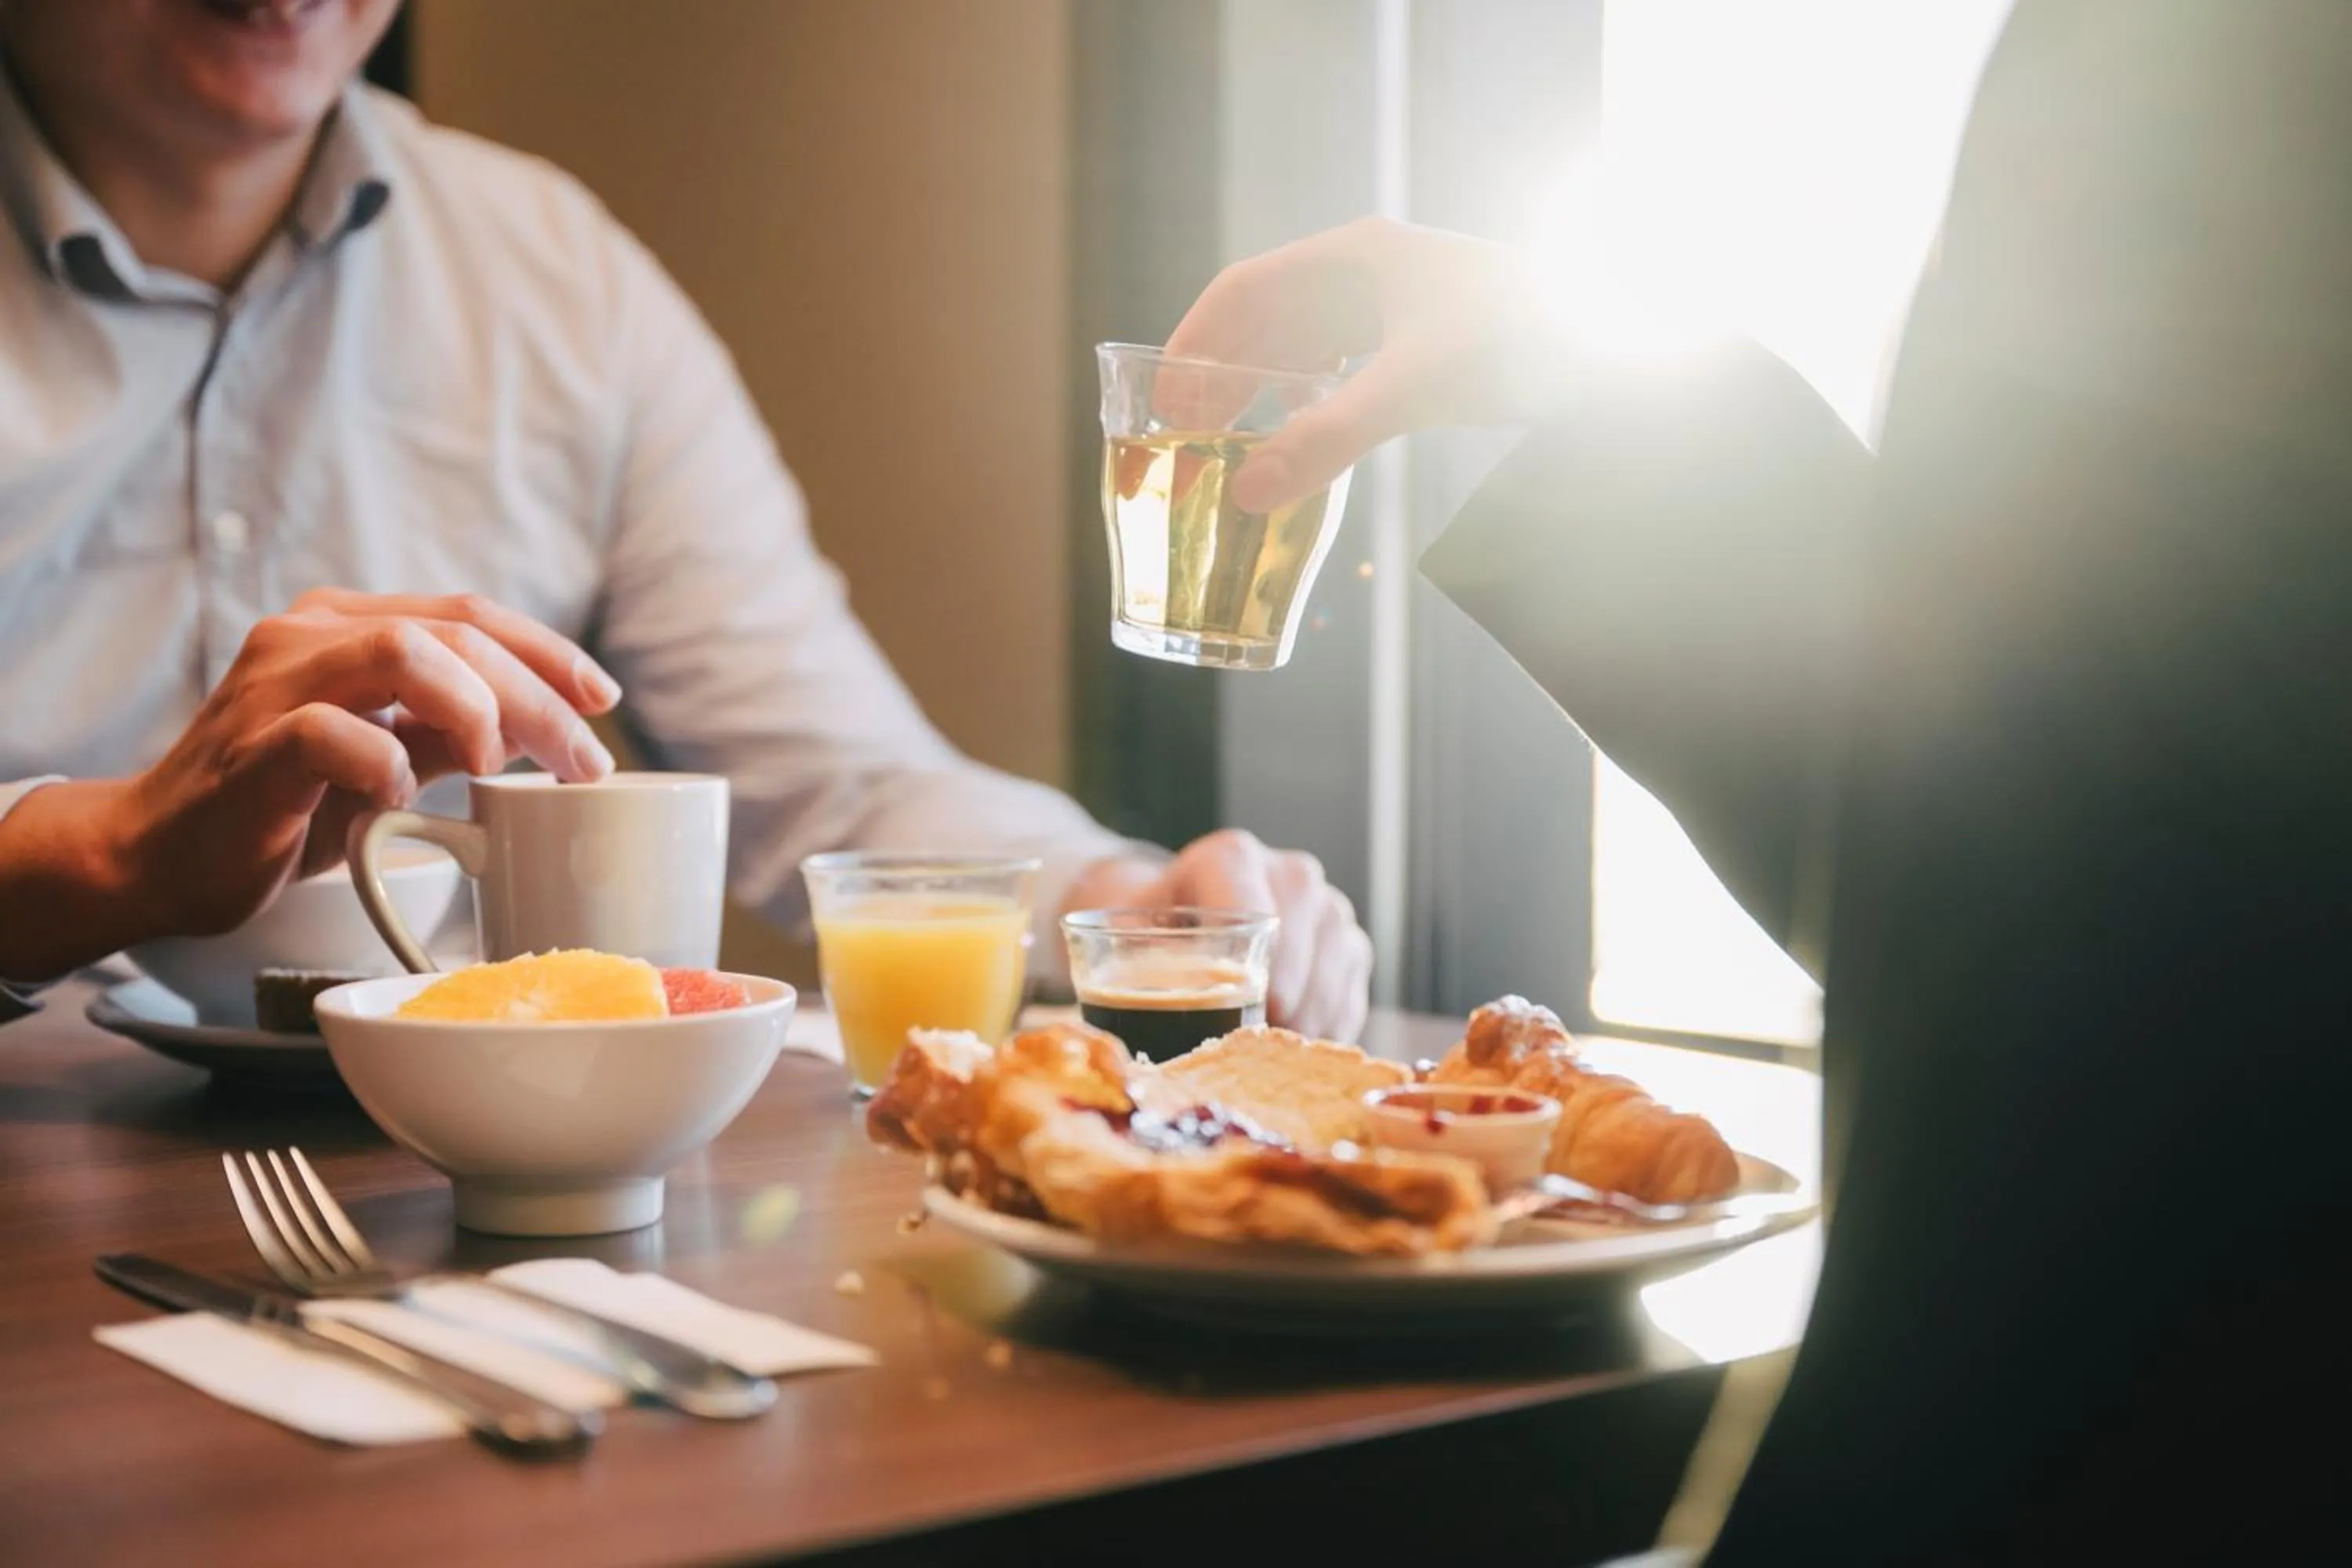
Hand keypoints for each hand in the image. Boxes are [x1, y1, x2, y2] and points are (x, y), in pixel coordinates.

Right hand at [117, 590, 620, 939]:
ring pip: (402, 653)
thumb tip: (544, 729)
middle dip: (538, 694)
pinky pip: (332, 733)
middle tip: (582, 761)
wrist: (159, 856)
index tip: (603, 701)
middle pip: (453, 632)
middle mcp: (309, 636)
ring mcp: (273, 684)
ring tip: (494, 767)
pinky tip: (399, 797)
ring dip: (474, 709)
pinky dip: (384, 762)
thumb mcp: (388, 764)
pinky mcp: (250, 747)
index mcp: (346, 627)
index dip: (548, 652)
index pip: (469, 614)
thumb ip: (453, 736)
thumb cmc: (280, 809)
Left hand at [1062, 830, 1373, 1042]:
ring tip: (1284, 1050)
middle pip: (1312, 919)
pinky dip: (1334, 1021)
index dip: (1259, 947)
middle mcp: (1288, 871)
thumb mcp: (1125, 933)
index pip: (1256, 890)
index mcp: (1229, 857)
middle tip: (1267, 1037)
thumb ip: (1126, 958)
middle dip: (1294, 986)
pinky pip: (1355, 984)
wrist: (1176, 918)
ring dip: (1317, 1008)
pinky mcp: (1346, 944)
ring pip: (1341, 953)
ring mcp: (1325, 906)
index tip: (1247, 993)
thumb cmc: (1148, 929)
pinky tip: (1305, 1047)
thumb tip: (1124, 1020)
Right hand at [1163, 217, 1555, 512]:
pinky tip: (1304, 432)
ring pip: (1306, 342)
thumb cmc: (1523, 339)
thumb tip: (1250, 493)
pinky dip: (1314, 398)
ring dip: (1265, 388)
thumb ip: (1328, 439)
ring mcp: (1400, 302)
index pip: (1246, 288)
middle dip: (1224, 373)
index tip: (1161, 394)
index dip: (1196, 341)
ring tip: (1231, 440)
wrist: (1618, 345)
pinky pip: (1346, 364)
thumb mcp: (1414, 388)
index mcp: (1357, 254)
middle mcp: (1372, 269)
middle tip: (1187, 434)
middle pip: (1270, 316)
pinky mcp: (1426, 338)